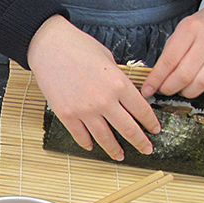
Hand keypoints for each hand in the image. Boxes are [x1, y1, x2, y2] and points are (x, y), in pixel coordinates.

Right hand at [27, 15, 160, 160]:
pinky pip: (81, 136)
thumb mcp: (108, 59)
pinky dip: (88, 143)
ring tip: (120, 156)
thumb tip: (125, 96)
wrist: (49, 46)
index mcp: (119, 84)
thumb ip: (118, 80)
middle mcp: (104, 101)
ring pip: (105, 138)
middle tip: (147, 149)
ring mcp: (84, 110)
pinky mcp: (67, 115)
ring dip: (115, 149)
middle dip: (140, 142)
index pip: (142, 110)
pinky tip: (92, 146)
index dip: (150, 123)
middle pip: (128, 129)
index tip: (155, 130)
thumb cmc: (79, 47)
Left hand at [142, 5, 203, 103]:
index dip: (156, 79)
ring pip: (203, 81)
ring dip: (189, 92)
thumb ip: (170, 53)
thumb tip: (155, 79)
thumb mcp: (182, 31)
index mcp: (190, 29)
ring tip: (183, 90)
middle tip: (165, 90)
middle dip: (169, 88)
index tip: (147, 90)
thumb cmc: (202, 25)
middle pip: (184, 74)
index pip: (168, 61)